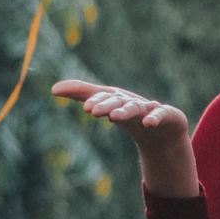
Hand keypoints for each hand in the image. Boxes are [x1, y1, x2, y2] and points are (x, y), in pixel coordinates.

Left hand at [50, 78, 188, 149]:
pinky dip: (154, 118)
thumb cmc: (129, 112)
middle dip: (106, 105)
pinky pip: (160, 116)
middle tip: (91, 111)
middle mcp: (132, 101)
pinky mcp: (167, 115)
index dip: (95, 101)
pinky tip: (148, 123)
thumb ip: (81, 94)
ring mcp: (149, 108)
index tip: (85, 109)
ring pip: (136, 108)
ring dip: (125, 111)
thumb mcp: (105, 104)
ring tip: (114, 117)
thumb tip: (52, 88)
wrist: (161, 130)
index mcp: (117, 98)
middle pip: (118, 101)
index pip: (104, 97)